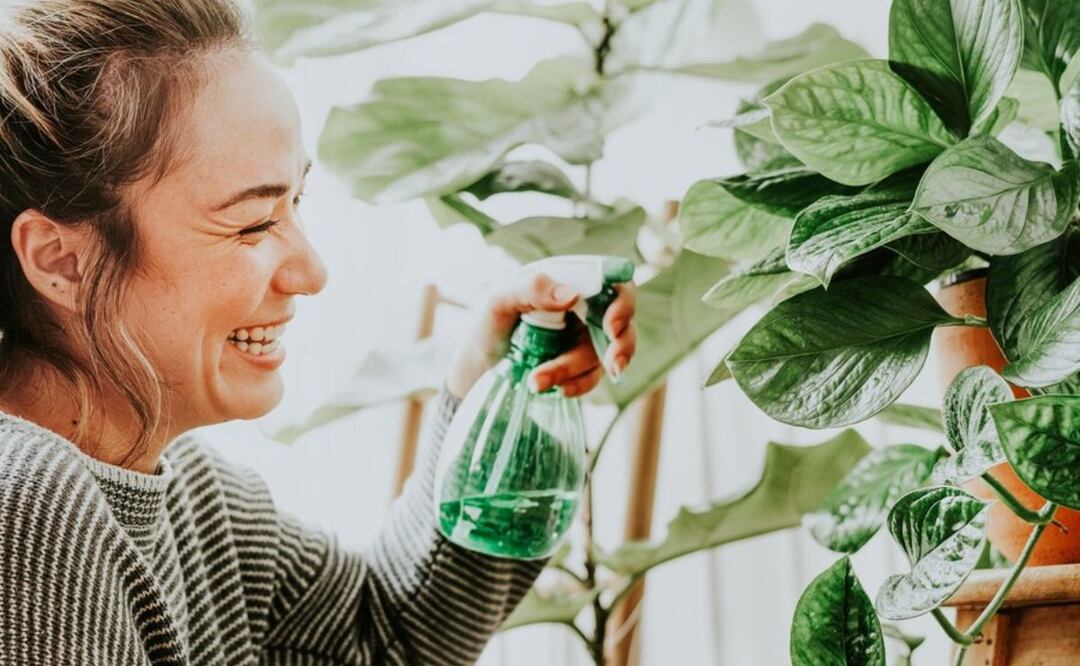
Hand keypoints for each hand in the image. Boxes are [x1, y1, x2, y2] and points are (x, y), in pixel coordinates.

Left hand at [446, 269, 636, 399]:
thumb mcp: (498, 299)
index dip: (623, 304)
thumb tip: (572, 296)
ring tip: (537, 381)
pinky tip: (557, 390)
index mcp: (570, 282)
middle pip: (623, 323)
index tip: (611, 327)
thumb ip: (531, 288)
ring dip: (577, 371)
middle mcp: (583, 309)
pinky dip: (578, 385)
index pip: (612, 283)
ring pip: (605, 356)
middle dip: (621, 346)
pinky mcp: (579, 367)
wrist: (476, 367)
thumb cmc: (487, 323)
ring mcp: (584, 339)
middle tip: (613, 365)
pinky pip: (593, 378)